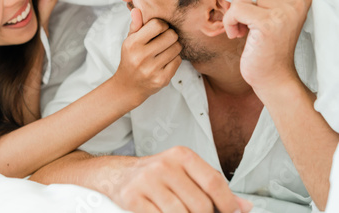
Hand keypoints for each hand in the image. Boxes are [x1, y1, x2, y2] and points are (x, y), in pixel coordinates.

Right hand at [110, 146, 252, 212]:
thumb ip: (214, 189)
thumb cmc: (158, 176)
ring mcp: (146, 181)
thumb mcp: (186, 174)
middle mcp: (164, 165)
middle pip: (200, 205)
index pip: (214, 182)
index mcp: (181, 155)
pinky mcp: (132, 198)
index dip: (227, 205)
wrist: (118, 175)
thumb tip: (244, 207)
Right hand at [113, 8, 181, 101]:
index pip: (157, 24)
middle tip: (164, 39)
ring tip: (165, 49)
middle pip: (171, 35)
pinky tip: (166, 60)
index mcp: (133, 44)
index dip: (162, 25)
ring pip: (177, 47)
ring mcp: (152, 69)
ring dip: (174, 46)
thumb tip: (137, 9)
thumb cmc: (131, 59)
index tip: (159, 29)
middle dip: (170, 35)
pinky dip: (174, 58)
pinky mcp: (162, 79)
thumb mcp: (129, 41)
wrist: (129, 86)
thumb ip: (135, 25)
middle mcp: (141, 57)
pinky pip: (178, 61)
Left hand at [223, 0, 311, 94]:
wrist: (273, 76)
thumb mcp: (276, 12)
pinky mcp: (268, 24)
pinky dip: (229, 22)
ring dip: (234, 10)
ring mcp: (284, 11)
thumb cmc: (268, 43)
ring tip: (240, 26)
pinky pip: (236, 9)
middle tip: (244, 13)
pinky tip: (236, 33)